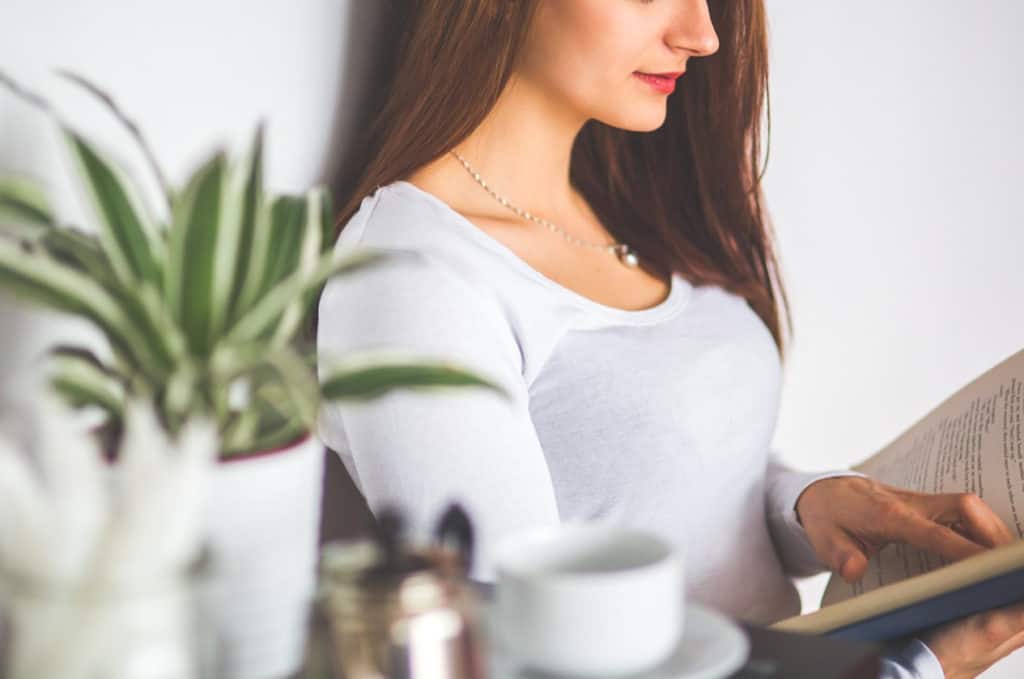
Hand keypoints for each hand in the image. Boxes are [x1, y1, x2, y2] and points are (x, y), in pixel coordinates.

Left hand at [796, 476, 1022, 677]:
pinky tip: (990, 550)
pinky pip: (961, 511)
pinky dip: (980, 528)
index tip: (988, 569)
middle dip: (992, 533)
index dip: (963, 550)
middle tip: (1009, 565)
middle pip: (963, 507)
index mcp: (887, 515)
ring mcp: (920, 502)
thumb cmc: (826, 516)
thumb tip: (854, 569)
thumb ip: (838, 554)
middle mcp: (910, 504)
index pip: (933, 532)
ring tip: (1007, 562)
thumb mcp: (822, 537)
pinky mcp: (925, 505)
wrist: (823, 490)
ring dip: (991, 530)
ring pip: (967, 506)